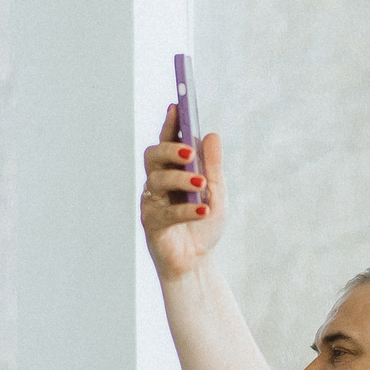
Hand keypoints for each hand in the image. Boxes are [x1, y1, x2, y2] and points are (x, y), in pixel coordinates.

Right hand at [140, 105, 223, 283]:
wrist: (196, 262)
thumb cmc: (203, 226)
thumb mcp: (217, 193)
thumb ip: (213, 166)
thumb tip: (211, 134)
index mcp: (172, 170)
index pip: (168, 141)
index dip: (169, 123)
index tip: (177, 106)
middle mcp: (158, 182)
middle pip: (153, 155)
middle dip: (170, 149)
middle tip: (189, 153)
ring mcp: (152, 202)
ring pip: (158, 180)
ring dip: (181, 179)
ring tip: (202, 185)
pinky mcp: (152, 224)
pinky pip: (165, 211)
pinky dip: (186, 210)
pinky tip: (203, 211)